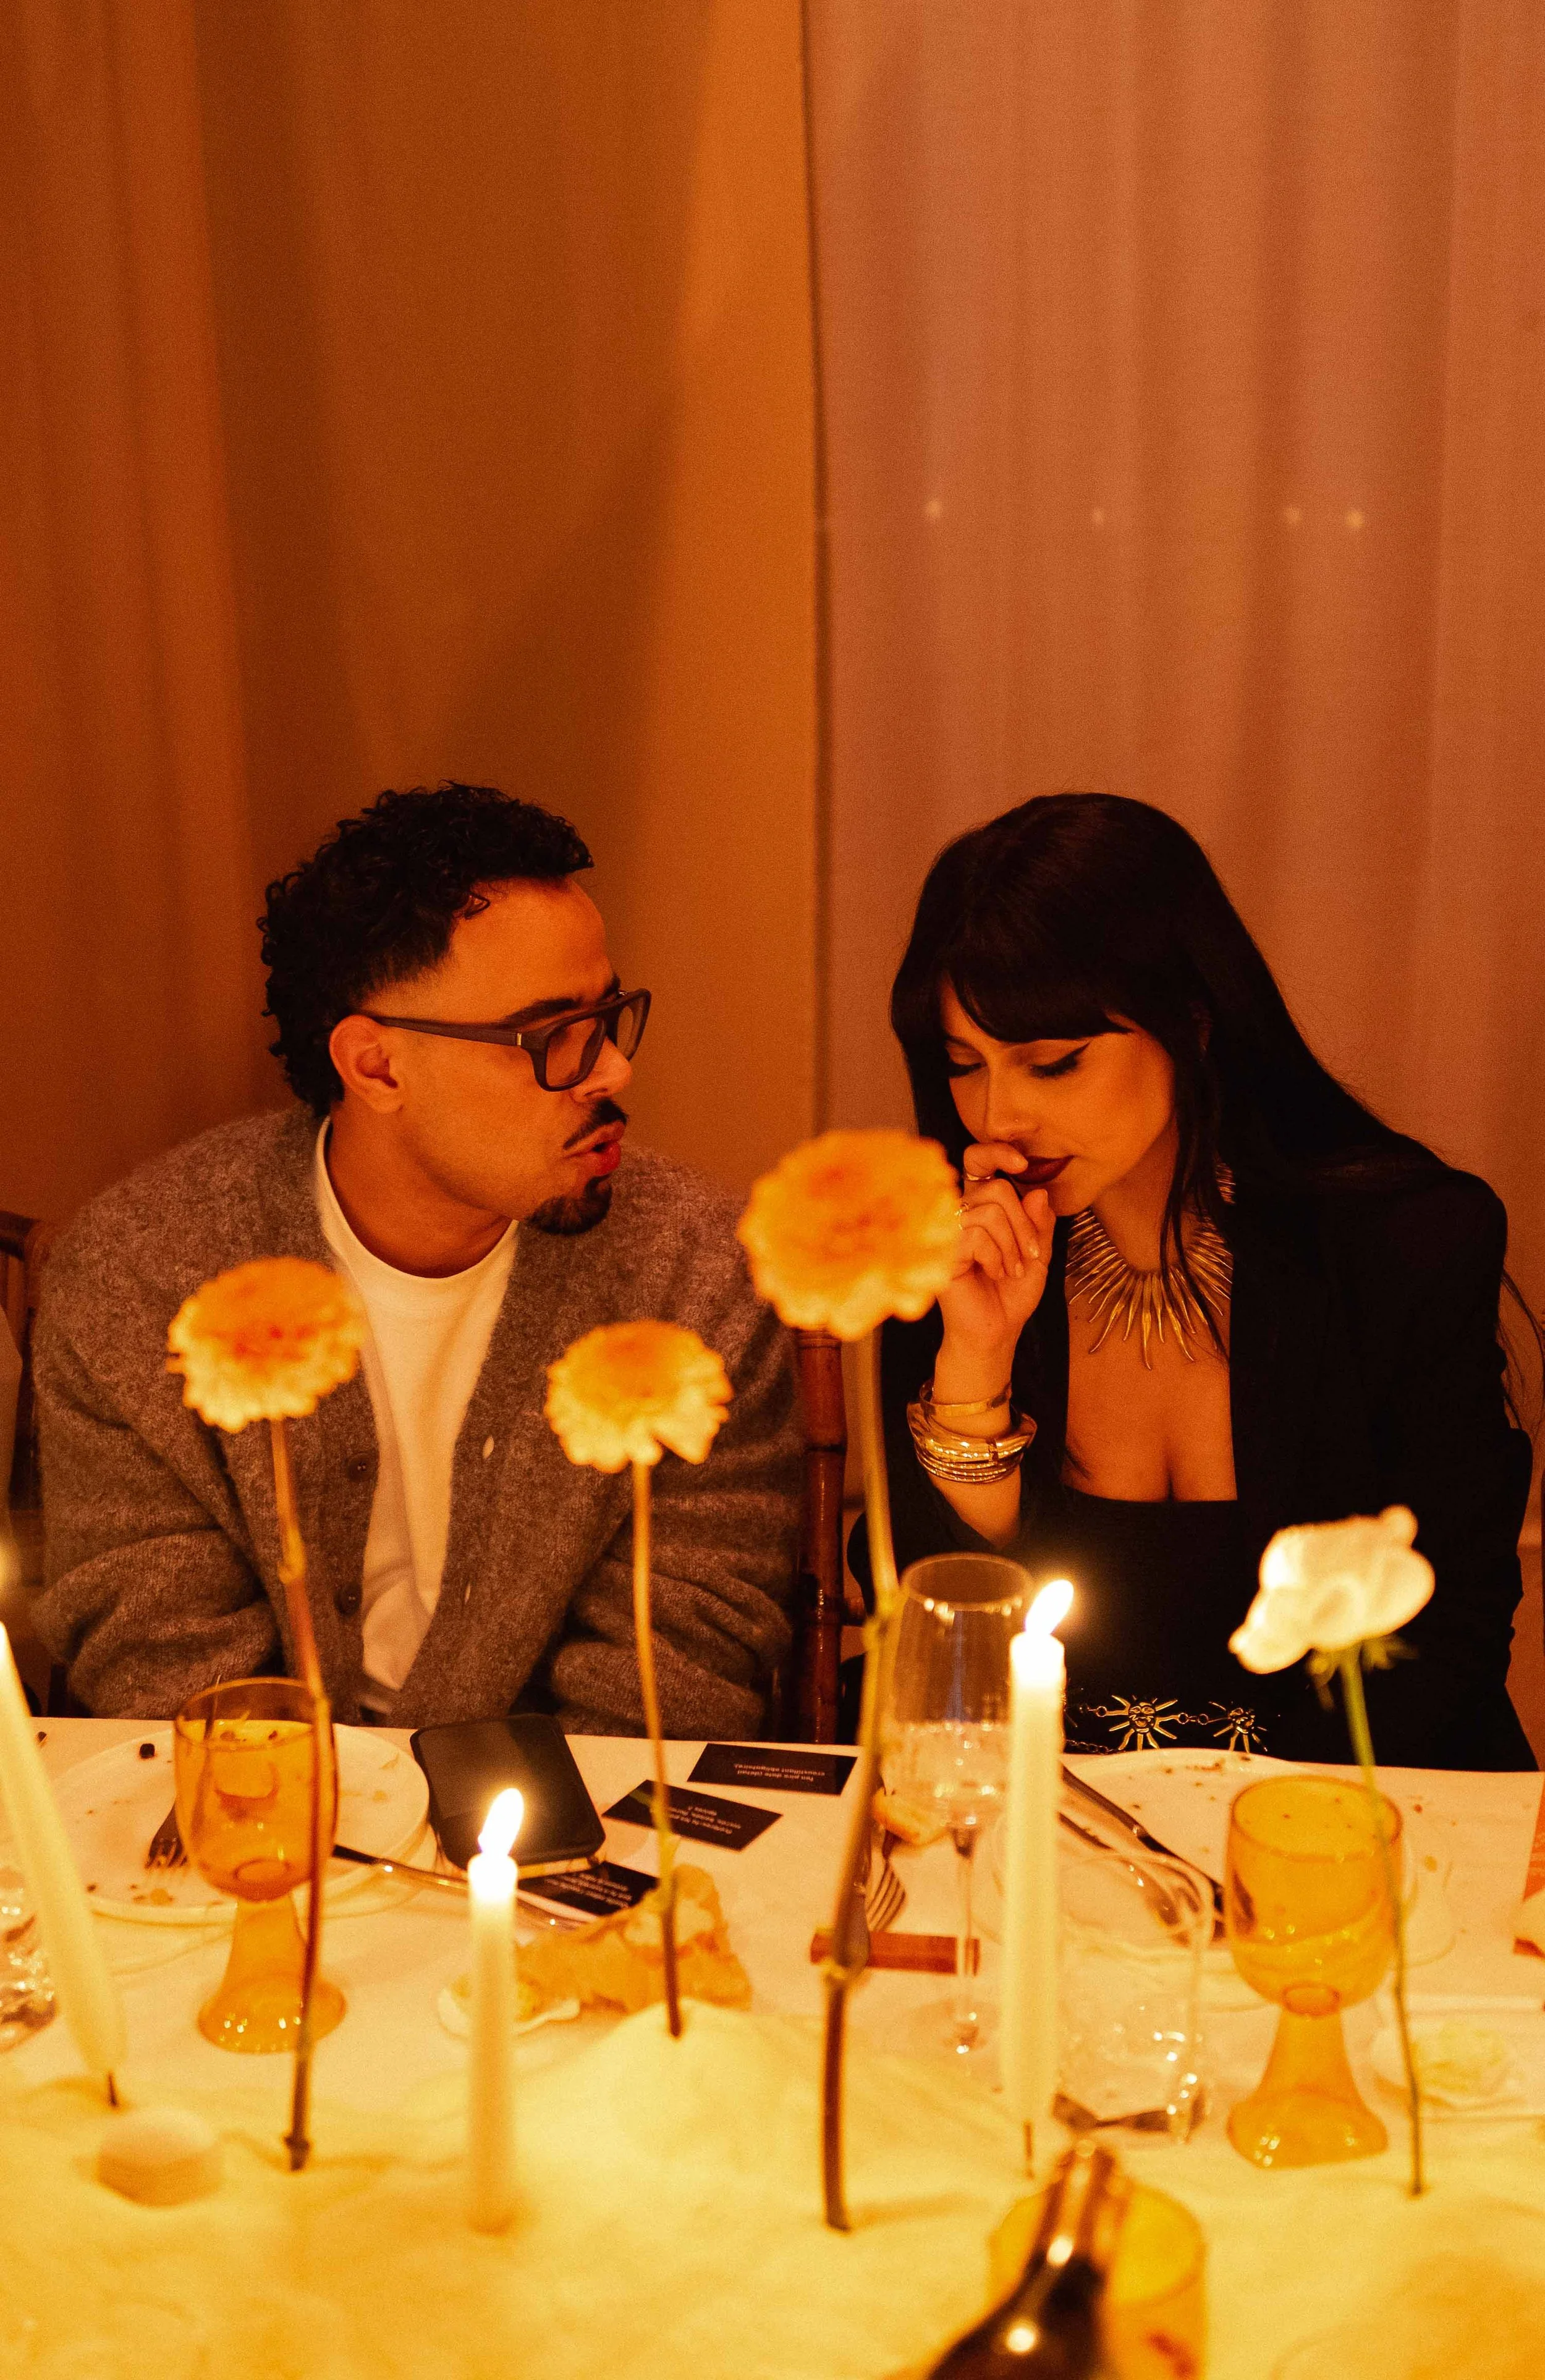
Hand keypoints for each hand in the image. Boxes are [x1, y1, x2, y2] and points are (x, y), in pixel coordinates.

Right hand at [936, 1144, 1051, 1390]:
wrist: (996, 1331)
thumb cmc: (1011, 1293)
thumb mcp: (1038, 1254)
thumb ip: (1040, 1223)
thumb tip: (1038, 1192)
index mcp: (981, 1206)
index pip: (977, 1161)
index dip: (997, 1152)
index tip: (1022, 1164)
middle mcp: (960, 1213)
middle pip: (997, 1189)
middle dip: (1025, 1225)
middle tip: (1031, 1256)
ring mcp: (947, 1231)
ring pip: (990, 1212)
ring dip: (1013, 1246)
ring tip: (1012, 1270)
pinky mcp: (941, 1252)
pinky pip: (977, 1234)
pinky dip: (997, 1256)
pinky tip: (995, 1273)